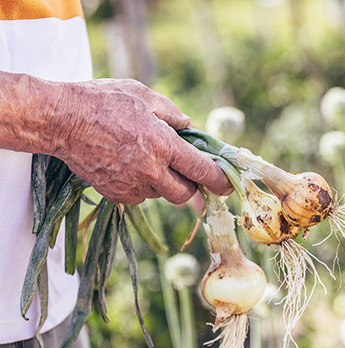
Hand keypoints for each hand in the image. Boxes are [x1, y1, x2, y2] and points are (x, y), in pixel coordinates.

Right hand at [44, 78, 232, 203]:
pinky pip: (139, 196)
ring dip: (163, 182)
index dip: (219, 180)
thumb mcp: (143, 95)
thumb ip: (172, 113)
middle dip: (190, 185)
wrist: (59, 120)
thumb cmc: (102, 101)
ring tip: (147, 158)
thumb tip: (190, 127)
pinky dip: (142, 186)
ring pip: (160, 195)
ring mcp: (130, 185)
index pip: (201, 171)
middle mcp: (150, 170)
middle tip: (186, 170)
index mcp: (162, 145)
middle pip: (184, 194)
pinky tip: (130, 165)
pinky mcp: (114, 193)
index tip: (227, 185)